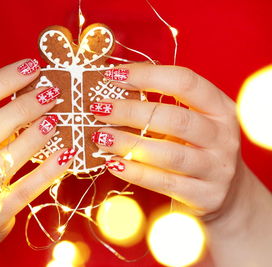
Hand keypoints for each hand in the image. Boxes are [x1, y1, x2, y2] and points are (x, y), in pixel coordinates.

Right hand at [0, 59, 73, 253]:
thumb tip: (35, 89)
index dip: (1, 81)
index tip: (31, 66)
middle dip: (21, 109)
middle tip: (51, 94)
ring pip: (1, 164)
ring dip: (32, 140)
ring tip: (55, 120)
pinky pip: (23, 192)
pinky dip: (47, 172)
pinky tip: (66, 154)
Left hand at [92, 63, 240, 218]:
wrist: (228, 194)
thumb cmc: (198, 149)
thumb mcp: (191, 124)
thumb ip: (161, 108)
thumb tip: (113, 91)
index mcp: (220, 108)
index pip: (185, 82)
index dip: (147, 75)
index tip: (113, 75)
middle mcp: (223, 136)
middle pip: (174, 118)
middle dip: (130, 111)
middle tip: (99, 109)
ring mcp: (216, 169)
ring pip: (168, 154)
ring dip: (128, 143)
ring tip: (100, 136)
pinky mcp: (204, 196)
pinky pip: (163, 182)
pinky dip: (135, 172)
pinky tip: (112, 163)